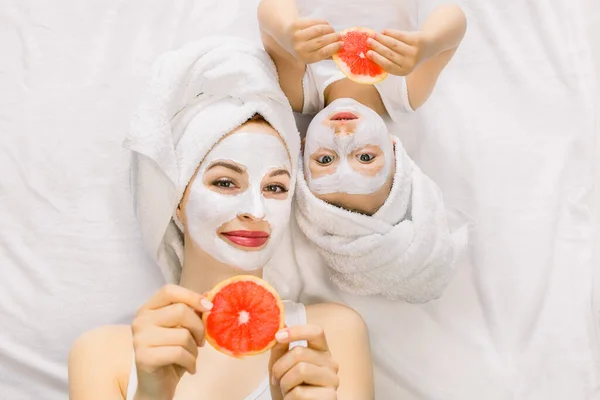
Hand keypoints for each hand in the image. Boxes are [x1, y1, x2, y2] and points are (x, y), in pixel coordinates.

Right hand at [131, 284, 212, 399]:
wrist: (156, 385)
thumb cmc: (171, 354)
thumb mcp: (182, 329)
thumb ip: (192, 311)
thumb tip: (209, 294)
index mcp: (148, 309)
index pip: (169, 291)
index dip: (191, 296)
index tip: (208, 307)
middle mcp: (140, 320)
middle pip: (180, 311)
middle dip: (199, 328)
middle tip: (201, 342)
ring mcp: (140, 338)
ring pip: (182, 334)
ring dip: (194, 349)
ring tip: (191, 356)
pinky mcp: (144, 356)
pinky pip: (179, 353)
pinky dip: (190, 362)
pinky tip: (189, 368)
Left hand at [269, 325, 338, 399]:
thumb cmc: (289, 389)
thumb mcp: (281, 365)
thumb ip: (281, 347)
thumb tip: (281, 324)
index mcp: (321, 352)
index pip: (316, 331)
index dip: (297, 331)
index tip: (278, 336)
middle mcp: (330, 363)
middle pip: (300, 352)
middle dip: (280, 367)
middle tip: (276, 378)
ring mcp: (332, 381)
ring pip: (301, 370)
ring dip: (284, 383)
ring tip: (286, 390)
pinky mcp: (330, 397)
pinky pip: (300, 392)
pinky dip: (289, 398)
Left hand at [285, 19, 341, 63]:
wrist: (286, 38)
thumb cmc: (303, 48)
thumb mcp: (312, 55)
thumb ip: (325, 55)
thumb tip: (341, 52)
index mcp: (305, 58)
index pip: (322, 53)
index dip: (334, 48)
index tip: (342, 44)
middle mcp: (299, 48)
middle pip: (321, 41)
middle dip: (333, 37)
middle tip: (339, 36)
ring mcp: (297, 36)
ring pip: (318, 30)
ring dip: (329, 29)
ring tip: (332, 30)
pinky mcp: (296, 25)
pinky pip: (313, 22)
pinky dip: (323, 22)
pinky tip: (326, 25)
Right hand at [367, 30, 434, 75]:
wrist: (429, 47)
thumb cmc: (409, 56)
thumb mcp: (401, 62)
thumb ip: (389, 61)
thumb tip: (369, 53)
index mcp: (403, 71)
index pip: (387, 65)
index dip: (377, 59)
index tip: (368, 53)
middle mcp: (409, 63)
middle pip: (389, 54)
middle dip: (377, 47)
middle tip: (368, 41)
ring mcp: (414, 52)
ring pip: (394, 44)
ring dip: (382, 39)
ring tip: (374, 35)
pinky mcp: (417, 40)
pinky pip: (400, 35)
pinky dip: (390, 33)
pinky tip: (384, 31)